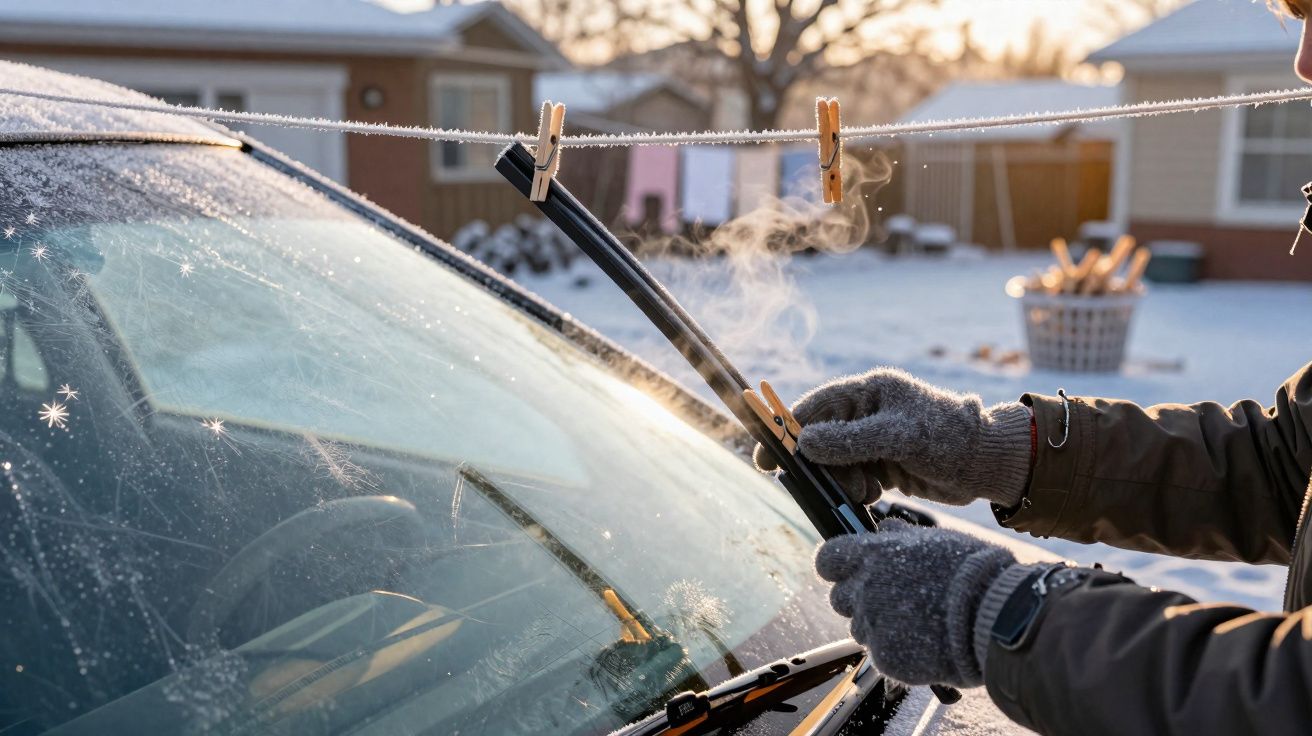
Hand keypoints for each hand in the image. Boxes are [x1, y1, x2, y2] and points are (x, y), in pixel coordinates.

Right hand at [753, 368, 1030, 506]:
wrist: (987, 465)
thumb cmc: (949, 440)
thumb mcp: (899, 437)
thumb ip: (850, 441)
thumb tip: (805, 444)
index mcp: (869, 392)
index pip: (814, 408)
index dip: (786, 430)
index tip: (765, 458)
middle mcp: (867, 412)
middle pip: (820, 439)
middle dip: (820, 465)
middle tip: (823, 487)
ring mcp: (873, 439)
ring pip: (834, 463)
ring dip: (841, 481)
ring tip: (865, 491)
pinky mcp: (882, 463)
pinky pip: (852, 477)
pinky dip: (855, 489)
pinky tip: (875, 494)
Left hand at [815, 520, 1019, 687]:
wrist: (995, 616)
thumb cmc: (971, 573)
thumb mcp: (934, 540)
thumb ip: (899, 536)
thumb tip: (883, 528)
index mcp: (873, 555)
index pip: (828, 559)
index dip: (837, 567)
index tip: (848, 571)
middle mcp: (866, 588)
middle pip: (840, 597)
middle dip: (859, 599)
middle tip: (893, 602)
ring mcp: (874, 625)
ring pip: (859, 628)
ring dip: (878, 627)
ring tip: (915, 624)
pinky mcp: (886, 656)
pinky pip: (880, 655)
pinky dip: (897, 652)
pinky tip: (924, 644)